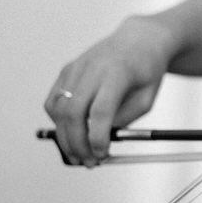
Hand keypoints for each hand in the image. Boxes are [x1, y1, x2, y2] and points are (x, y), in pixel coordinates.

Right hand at [44, 16, 176, 164]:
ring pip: (58, 110)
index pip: (100, 111)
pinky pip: (53, 102)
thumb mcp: (148, 97)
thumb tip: (101, 141)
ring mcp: (75, 69)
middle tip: (88, 162)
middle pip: (73, 113)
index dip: (97, 137)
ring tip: (79, 154)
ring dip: (65, 137)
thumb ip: (126, 119)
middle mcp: (92, 69)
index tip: (102, 155)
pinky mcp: (66, 71)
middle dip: (78, 143)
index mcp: (118, 73)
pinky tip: (71, 133)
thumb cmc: (147, 70)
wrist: (139, 40)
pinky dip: (58, 122)